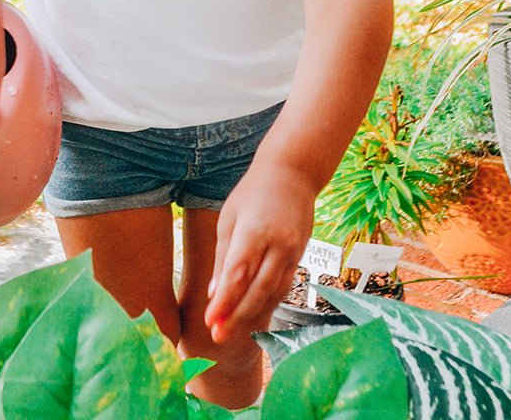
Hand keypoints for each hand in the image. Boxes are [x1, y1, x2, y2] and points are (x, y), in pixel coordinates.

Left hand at [204, 162, 316, 342]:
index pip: (238, 273)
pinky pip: (284, 287)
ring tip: (231, 332)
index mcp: (255, 230)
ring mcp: (293, 252)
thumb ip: (223, 257)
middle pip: (257, 290)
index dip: (224, 302)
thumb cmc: (253, 193)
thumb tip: (214, 293)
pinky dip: (268, 303)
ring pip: (273, 293)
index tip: (209, 321)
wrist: (293, 174)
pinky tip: (253, 314)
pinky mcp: (301, 257)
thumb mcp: (230, 217)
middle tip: (217, 337)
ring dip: (252, 315)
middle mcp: (278, 244)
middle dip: (237, 317)